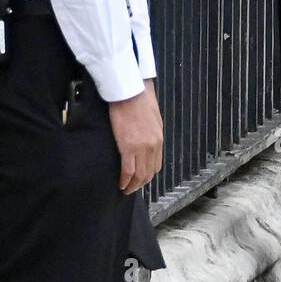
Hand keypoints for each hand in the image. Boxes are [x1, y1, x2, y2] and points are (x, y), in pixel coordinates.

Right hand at [109, 78, 163, 192]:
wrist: (130, 92)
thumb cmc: (138, 100)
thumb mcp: (152, 118)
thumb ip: (151, 133)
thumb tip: (146, 140)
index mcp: (159, 139)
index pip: (156, 165)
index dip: (148, 175)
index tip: (140, 179)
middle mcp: (153, 146)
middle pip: (148, 173)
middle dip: (140, 184)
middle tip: (131, 189)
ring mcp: (142, 148)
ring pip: (139, 175)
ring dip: (132, 185)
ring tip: (125, 189)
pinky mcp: (128, 147)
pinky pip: (128, 170)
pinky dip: (125, 180)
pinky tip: (121, 184)